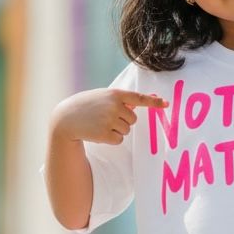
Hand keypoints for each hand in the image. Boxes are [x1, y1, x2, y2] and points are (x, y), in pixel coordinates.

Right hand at [52, 88, 168, 145]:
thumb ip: (121, 100)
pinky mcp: (105, 134)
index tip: (166, 104)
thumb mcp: (103, 97)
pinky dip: (111, 139)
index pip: (138, 98)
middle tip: (105, 118)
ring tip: (100, 124)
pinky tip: (99, 133)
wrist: (66, 118)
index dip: (153, 102)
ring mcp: (110, 120)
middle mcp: (114, 106)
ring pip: (126, 130)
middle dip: (123, 121)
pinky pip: (119, 140)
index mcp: (115, 94)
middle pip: (133, 120)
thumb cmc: (87, 105)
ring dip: (116, 130)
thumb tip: (143, 101)